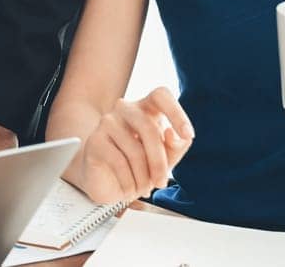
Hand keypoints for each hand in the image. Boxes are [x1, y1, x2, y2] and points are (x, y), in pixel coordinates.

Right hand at [72, 87, 193, 203]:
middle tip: (161, 183)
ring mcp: (107, 122)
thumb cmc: (140, 165)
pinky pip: (119, 162)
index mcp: (145, 108)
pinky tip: (129, 189)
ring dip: (144, 177)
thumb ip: (176, 146)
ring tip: (144, 189)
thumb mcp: (165, 158)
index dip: (176, 112)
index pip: (160, 95)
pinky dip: (129, 182)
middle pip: (149, 128)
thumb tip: (172, 134)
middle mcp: (125, 109)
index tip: (188, 135)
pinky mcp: (95, 140)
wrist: (107, 181)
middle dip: (159, 161)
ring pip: (135, 149)